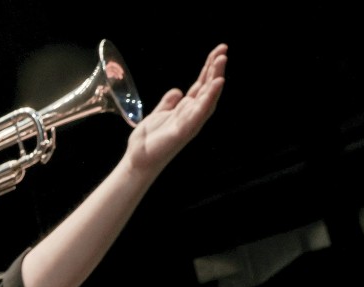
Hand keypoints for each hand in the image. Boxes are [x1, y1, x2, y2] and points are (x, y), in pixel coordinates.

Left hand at [124, 43, 227, 176]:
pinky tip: (217, 83)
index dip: (208, 69)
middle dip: (215, 68)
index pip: (200, 85)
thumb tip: (178, 90)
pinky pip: (200, 111)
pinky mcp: (185, 130)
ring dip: (215, 78)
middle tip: (224, 50)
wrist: (139, 160)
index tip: (217, 52)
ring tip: (222, 60)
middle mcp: (192, 114)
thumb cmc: (149, 140)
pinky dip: (210, 97)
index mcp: (186, 109)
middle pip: (207, 87)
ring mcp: (190, 122)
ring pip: (207, 96)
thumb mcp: (158, 114)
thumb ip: (169, 103)